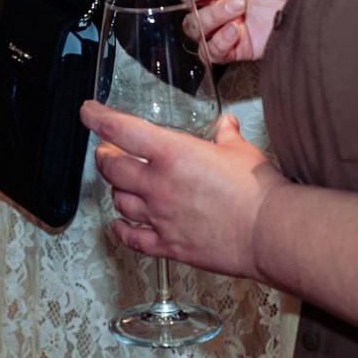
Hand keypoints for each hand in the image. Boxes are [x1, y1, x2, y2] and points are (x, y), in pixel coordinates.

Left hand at [82, 104, 286, 281]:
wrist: (268, 232)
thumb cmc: (257, 191)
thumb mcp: (240, 150)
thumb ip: (226, 135)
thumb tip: (226, 125)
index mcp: (173, 153)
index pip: (121, 129)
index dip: (98, 118)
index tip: (88, 112)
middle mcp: (159, 184)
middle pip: (111, 168)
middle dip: (104, 157)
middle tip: (107, 152)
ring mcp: (160, 217)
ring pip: (119, 201)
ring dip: (116, 190)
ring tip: (121, 185)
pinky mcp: (168, 245)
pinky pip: (132, 238)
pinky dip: (121, 229)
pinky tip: (120, 224)